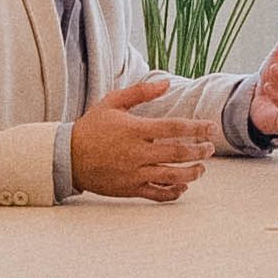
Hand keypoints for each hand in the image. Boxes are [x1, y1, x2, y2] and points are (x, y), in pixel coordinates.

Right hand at [71, 78, 216, 203]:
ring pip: (171, 176)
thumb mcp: (112, 102)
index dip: (197, 128)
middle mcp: (136, 152)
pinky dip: (173, 192)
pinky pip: (157, 194)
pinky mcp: (129, 189)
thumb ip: (140, 92)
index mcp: (134, 129)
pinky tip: (182, 187)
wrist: (67, 156)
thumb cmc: (91, 127)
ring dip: (191, 173)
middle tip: (210, 149)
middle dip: (199, 151)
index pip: (174, 128)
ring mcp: (133, 173)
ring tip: (201, 169)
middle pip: (177, 153)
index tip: (211, 128)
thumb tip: (166, 83)